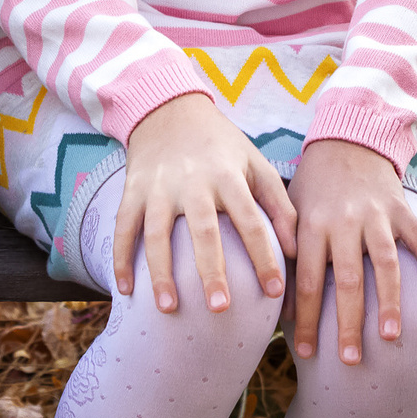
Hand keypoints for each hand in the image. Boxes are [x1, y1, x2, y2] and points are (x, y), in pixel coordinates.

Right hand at [114, 93, 297, 314]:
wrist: (169, 109)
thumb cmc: (221, 145)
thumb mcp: (255, 163)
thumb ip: (279, 205)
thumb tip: (295, 250)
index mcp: (227, 175)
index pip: (250, 221)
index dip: (263, 256)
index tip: (274, 292)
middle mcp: (192, 181)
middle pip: (202, 231)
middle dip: (210, 270)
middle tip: (220, 308)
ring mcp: (158, 187)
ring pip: (156, 234)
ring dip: (160, 272)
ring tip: (169, 308)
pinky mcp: (133, 189)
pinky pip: (124, 228)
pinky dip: (121, 258)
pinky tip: (126, 289)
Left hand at [287, 138, 416, 366]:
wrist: (348, 140)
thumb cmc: (314, 187)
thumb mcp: (292, 211)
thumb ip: (287, 252)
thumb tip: (276, 304)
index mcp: (312, 224)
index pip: (306, 279)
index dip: (305, 318)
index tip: (306, 352)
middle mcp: (344, 221)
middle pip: (346, 279)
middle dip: (348, 322)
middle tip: (349, 359)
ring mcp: (376, 215)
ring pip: (385, 264)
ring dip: (389, 302)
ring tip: (390, 336)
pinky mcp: (402, 209)